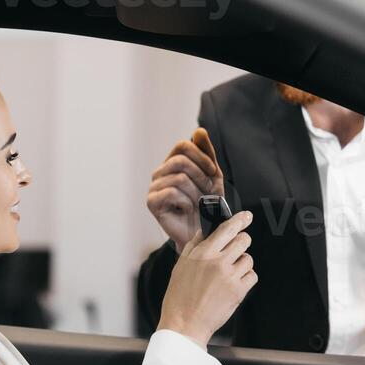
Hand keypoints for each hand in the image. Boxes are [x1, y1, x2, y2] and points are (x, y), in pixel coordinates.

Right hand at [147, 128, 225, 253]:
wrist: (204, 233)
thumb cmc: (208, 205)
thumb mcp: (213, 176)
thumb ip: (207, 154)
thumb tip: (199, 131)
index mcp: (173, 163)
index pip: (183, 145)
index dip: (201, 157)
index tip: (213, 173)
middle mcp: (161, 172)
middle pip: (180, 161)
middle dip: (201, 177)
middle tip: (208, 192)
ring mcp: (154, 187)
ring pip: (179, 178)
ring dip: (196, 193)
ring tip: (199, 204)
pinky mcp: (151, 202)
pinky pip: (171, 193)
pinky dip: (186, 202)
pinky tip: (188, 210)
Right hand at [158, 210, 256, 347]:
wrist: (184, 324)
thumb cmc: (179, 297)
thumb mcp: (180, 266)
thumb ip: (194, 246)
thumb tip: (205, 231)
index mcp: (203, 253)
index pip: (227, 229)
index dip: (240, 220)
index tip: (246, 217)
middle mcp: (218, 262)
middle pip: (243, 240)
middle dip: (242, 242)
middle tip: (235, 249)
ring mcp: (230, 276)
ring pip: (248, 259)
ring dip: (242, 263)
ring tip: (229, 273)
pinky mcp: (239, 291)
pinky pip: (252, 276)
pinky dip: (246, 278)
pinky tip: (233, 284)